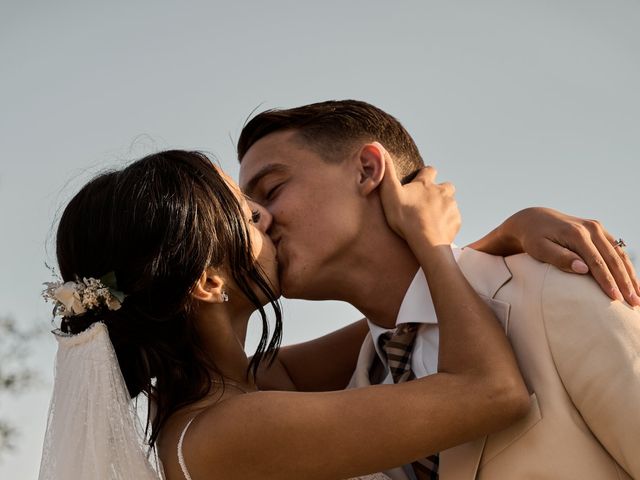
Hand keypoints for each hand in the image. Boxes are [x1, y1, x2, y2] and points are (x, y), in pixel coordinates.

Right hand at [378, 148, 459, 247]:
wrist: (425, 241)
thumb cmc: (405, 218)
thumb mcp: (390, 192)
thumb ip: (386, 170)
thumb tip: (376, 146)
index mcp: (425, 184)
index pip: (429, 171)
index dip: (425, 175)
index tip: (420, 181)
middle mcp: (442, 192)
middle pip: (446, 186)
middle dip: (439, 191)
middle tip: (428, 202)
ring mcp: (451, 207)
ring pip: (450, 203)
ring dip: (443, 207)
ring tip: (431, 219)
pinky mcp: (456, 221)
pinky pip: (454, 219)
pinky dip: (447, 222)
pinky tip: (437, 230)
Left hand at [498, 207, 639, 305]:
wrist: (534, 219)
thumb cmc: (533, 238)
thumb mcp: (539, 248)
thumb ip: (559, 257)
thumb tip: (582, 269)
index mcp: (577, 234)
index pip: (597, 262)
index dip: (607, 281)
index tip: (615, 298)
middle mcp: (591, 228)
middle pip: (613, 259)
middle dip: (625, 282)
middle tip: (634, 303)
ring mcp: (597, 228)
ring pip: (619, 254)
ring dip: (631, 276)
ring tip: (638, 297)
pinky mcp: (600, 231)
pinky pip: (617, 250)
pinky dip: (626, 266)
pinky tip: (633, 281)